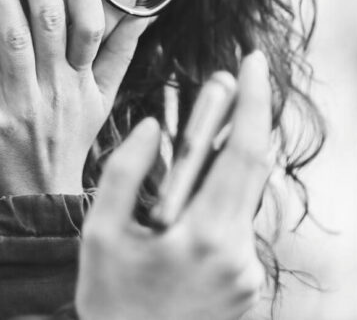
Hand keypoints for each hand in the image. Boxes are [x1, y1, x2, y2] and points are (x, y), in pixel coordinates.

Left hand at [0, 0, 151, 194]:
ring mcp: (20, 102)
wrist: (42, 198)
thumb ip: (121, 54)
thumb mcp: (104, 99)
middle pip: (50, 20)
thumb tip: (145, 13)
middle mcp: (55, 87)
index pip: (88, 23)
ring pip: (12, 38)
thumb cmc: (72, 142)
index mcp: (82, 80)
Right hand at [76, 52, 272, 319]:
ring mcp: (247, 273)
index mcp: (205, 237)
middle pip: (256, 166)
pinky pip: (239, 222)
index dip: (252, 101)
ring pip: (247, 194)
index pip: (243, 153)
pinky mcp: (247, 285)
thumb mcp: (101, 237)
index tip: (251, 61)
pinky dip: (224, 193)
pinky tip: (200, 181)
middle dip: (246, 114)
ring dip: (231, 156)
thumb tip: (151, 126)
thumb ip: (124, 174)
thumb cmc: (110, 306)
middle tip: (232, 77)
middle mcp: (238, 254)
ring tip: (208, 123)